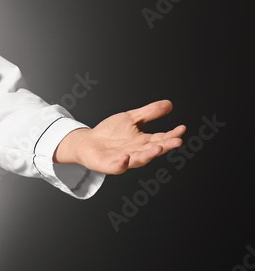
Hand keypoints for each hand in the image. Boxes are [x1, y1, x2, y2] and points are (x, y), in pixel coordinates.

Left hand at [54, 100, 185, 173]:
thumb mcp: (131, 118)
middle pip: (154, 150)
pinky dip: (122, 163)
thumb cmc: (111, 132)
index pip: (161, 138)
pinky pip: (117, 166)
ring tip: (158, 148)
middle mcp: (137, 152)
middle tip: (177, 141)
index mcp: (144, 142)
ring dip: (148, 155)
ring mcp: (124, 160)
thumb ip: (149, 113)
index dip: (172, 134)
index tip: (182, 128)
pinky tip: (126, 157)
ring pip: (139, 159)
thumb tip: (169, 104)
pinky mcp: (110, 165)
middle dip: (166, 146)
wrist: (88, 142)